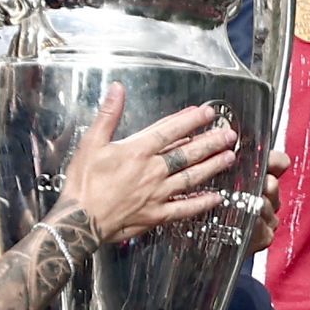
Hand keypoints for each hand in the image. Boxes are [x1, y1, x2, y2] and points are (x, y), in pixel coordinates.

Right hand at [61, 90, 237, 245]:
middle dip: (210, 142)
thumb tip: (117, 89)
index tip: (207, 112)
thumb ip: (108, 115)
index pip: (170, 131)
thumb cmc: (83, 183)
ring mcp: (157, 194)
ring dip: (212, 167)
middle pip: (187, 154)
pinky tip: (216, 198)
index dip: (190, 120)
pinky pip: (184, 209)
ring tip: (228, 157)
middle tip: (229, 134)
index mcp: (138, 151)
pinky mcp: (156, 215)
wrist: (80, 220)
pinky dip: (201, 204)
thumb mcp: (91, 143)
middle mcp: (153, 171)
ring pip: (191, 178)